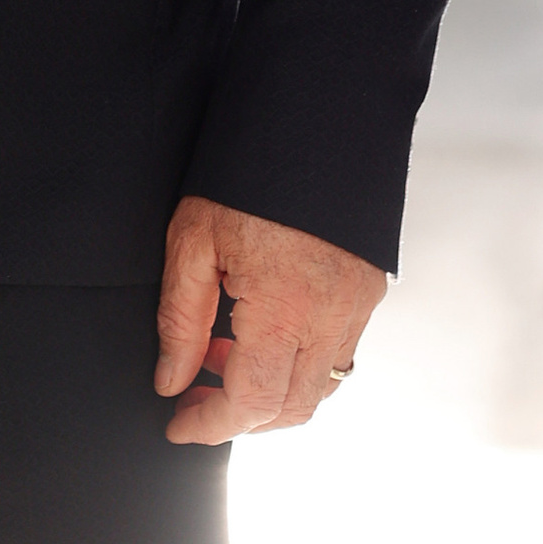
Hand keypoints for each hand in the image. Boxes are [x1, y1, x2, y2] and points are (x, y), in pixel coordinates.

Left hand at [155, 193, 386, 444]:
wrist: (312, 117)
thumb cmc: (244, 172)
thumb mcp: (192, 240)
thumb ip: (180, 320)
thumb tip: (172, 381)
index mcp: (286, 306)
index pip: (252, 401)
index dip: (211, 425)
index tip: (178, 426)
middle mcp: (333, 316)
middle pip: (292, 408)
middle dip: (240, 418)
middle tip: (193, 396)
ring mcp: (359, 306)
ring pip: (320, 389)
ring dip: (270, 393)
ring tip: (220, 355)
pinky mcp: (369, 292)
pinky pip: (337, 356)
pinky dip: (297, 364)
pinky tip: (257, 333)